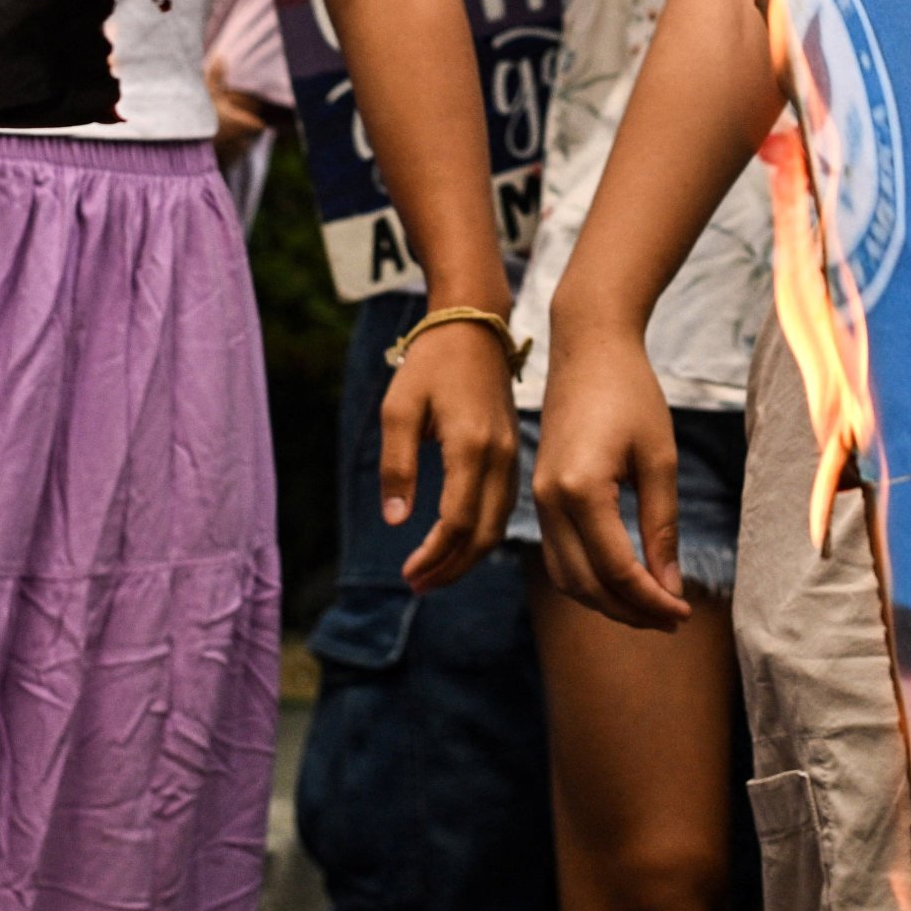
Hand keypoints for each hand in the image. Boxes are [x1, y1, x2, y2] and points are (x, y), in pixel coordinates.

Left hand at [383, 307, 520, 591]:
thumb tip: (397, 520)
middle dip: (451, 567)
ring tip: (433, 574)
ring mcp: (512, 455)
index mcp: (471, 445)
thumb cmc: (431, 363)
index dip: (434, 554)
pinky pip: (504, 507)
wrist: (475, 324)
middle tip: (418, 585)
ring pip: (499, 525)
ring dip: (467, 557)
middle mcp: (499, 456)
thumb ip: (398, 465)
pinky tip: (458, 544)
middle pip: (484, 534)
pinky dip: (482, 535)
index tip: (408, 573)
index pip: (458, 520)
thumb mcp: (399, 409)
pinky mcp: (513, 452)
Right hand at [532, 317, 690, 628]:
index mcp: (581, 490)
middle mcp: (550, 501)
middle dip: (631, 611)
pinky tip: (623, 580)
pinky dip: (589, 579)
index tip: (684, 614)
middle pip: (587, 585)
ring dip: (607, 601)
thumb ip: (662, 526)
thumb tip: (670, 587)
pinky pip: (559, 555)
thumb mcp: (660, 460)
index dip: (652, 601)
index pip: (617, 570)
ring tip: (652, 606)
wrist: (588, 347)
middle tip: (673, 619)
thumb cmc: (632, 393)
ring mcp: (539, 500)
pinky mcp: (541, 496)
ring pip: (567, 578)